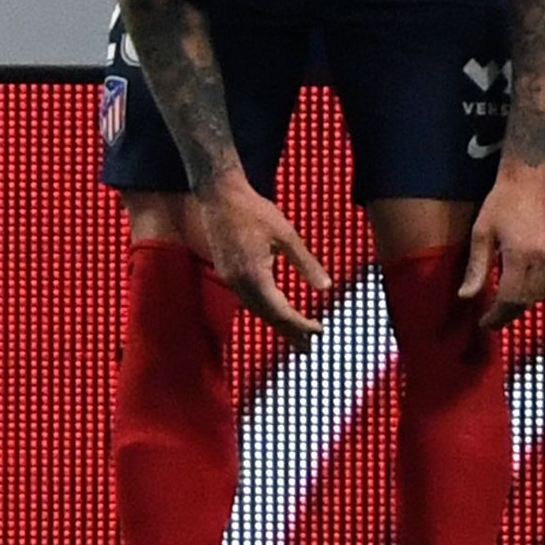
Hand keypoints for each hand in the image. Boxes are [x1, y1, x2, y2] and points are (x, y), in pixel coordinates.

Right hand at [193, 177, 332, 350]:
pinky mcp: (227, 271)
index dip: (300, 324)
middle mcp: (239, 282)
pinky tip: (275, 311)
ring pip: (256, 309)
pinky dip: (265, 309)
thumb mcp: (286, 234)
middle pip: (267, 315)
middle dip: (289, 332)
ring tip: (296, 338)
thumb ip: (305, 263)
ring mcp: (230, 277)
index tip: (320, 332)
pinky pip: (248, 298)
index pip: (280, 310)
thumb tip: (326, 288)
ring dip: (277, 323)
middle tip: (309, 349)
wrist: (219, 195)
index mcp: (254, 275)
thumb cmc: (255, 210)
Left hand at [461, 164, 544, 330]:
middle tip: (490, 322)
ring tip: (501, 310)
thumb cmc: (501, 201)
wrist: (531, 178)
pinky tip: (517, 290)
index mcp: (521, 256)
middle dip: (508, 315)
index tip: (483, 324)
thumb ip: (476, 266)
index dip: (496, 315)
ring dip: (521, 305)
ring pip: (540, 294)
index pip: (510, 298)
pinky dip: (532, 291)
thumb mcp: (481, 232)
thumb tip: (466, 296)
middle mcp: (543, 260)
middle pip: (527, 301)